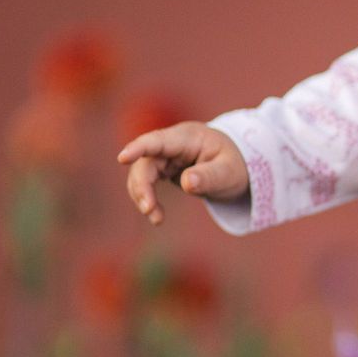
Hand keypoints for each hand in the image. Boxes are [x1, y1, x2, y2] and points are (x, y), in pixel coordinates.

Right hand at [118, 122, 248, 225]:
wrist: (236, 164)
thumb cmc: (234, 165)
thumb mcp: (228, 173)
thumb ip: (208, 177)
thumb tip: (186, 184)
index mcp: (187, 137)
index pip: (158, 140)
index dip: (138, 148)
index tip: (122, 158)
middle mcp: (171, 143)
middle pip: (145, 162)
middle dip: (143, 187)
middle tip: (150, 211)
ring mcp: (165, 155)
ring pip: (141, 173)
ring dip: (143, 196)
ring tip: (157, 219)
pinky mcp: (163, 168)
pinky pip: (147, 182)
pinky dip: (148, 199)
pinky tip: (157, 215)